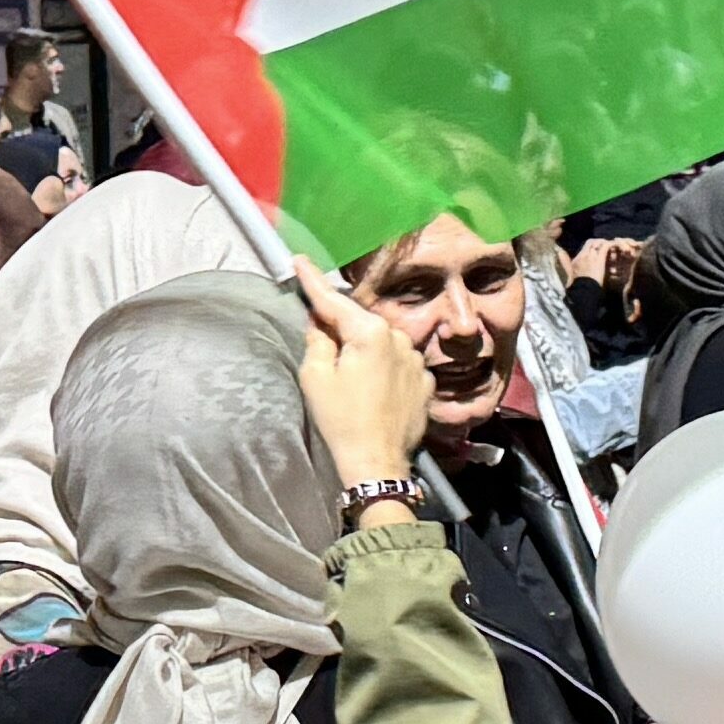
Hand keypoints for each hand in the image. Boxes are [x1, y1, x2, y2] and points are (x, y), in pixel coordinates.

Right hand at [293, 270, 436, 498]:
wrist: (377, 463)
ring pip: (381, 341)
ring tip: (348, 374)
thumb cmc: (341, 420)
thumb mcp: (316, 377)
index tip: (299, 260)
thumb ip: (317, 340)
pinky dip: (383, 367)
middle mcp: (399, 337)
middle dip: (340, 323)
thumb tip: (319, 322)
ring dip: (364, 347)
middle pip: (360, 321)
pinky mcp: (424, 382)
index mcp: (370, 332)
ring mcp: (415, 360)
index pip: (333, 300)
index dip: (312, 281)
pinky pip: (397, 363)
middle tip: (317, 331)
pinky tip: (371, 388)